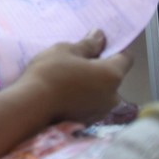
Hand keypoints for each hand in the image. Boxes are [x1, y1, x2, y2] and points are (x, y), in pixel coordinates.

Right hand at [18, 29, 132, 124]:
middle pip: (112, 77)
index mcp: (112, 75)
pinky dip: (81, 98)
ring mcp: (101, 111)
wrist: (31, 106)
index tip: (100, 44)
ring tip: (67, 79)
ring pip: (100, 92)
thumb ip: (87, 44)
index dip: (115, 48)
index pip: (126, 58)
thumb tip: (99, 36)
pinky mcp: (87, 122)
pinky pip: (89, 104)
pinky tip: (63, 94)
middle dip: (98, 68)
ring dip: (90, 84)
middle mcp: (113, 96)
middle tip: (76, 61)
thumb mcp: (65, 50)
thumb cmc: (50, 73)